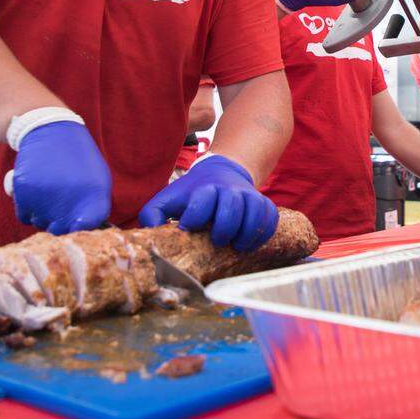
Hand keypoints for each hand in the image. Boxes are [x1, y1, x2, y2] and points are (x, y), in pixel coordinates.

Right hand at [10, 121, 111, 233]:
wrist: (50, 129)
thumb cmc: (77, 158)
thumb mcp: (97, 179)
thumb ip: (93, 206)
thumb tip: (86, 230)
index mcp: (93, 197)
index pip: (86, 230)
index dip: (79, 229)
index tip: (75, 223)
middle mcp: (69, 201)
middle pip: (60, 231)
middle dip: (58, 223)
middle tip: (59, 205)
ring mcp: (45, 198)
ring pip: (40, 224)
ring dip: (42, 215)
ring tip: (49, 191)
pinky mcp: (24, 192)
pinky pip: (24, 216)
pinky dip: (27, 208)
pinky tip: (35, 191)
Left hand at [138, 154, 278, 251]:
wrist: (222, 172)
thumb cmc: (192, 193)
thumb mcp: (168, 198)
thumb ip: (153, 214)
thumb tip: (149, 234)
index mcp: (204, 188)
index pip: (203, 200)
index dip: (194, 218)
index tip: (186, 228)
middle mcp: (229, 190)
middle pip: (231, 209)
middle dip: (223, 229)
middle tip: (216, 240)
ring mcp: (249, 196)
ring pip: (255, 214)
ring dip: (245, 235)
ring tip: (234, 245)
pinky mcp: (264, 204)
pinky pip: (270, 218)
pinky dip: (262, 233)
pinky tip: (249, 242)